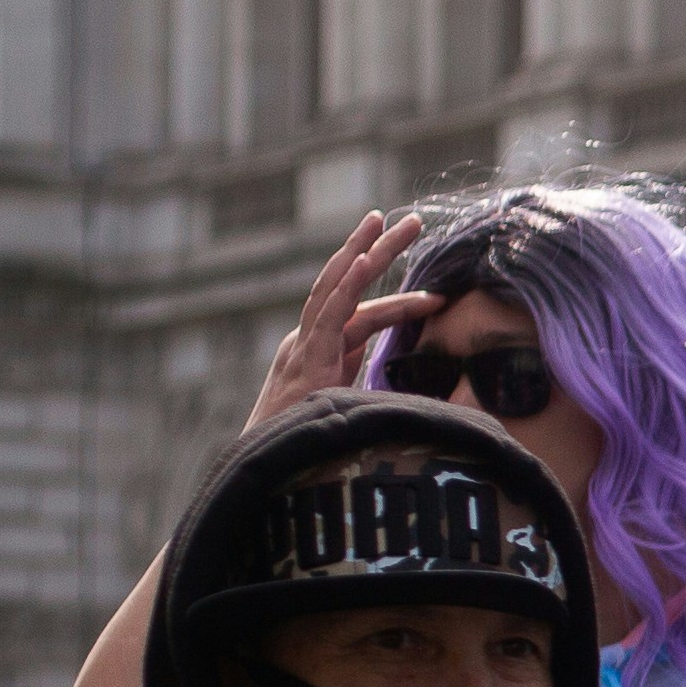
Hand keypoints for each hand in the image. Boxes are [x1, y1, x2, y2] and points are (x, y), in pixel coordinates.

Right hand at [253, 209, 437, 430]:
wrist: (274, 468)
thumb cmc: (312, 446)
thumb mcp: (350, 414)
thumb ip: (371, 394)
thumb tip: (412, 400)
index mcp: (320, 347)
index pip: (356, 303)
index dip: (384, 282)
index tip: (411, 261)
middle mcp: (311, 336)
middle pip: (346, 280)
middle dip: (376, 246)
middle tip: (408, 218)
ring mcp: (307, 343)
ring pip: (340, 285)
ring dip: (371, 251)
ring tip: (399, 223)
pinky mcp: (309, 357)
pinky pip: (331, 314)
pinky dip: (348, 285)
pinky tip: (366, 259)